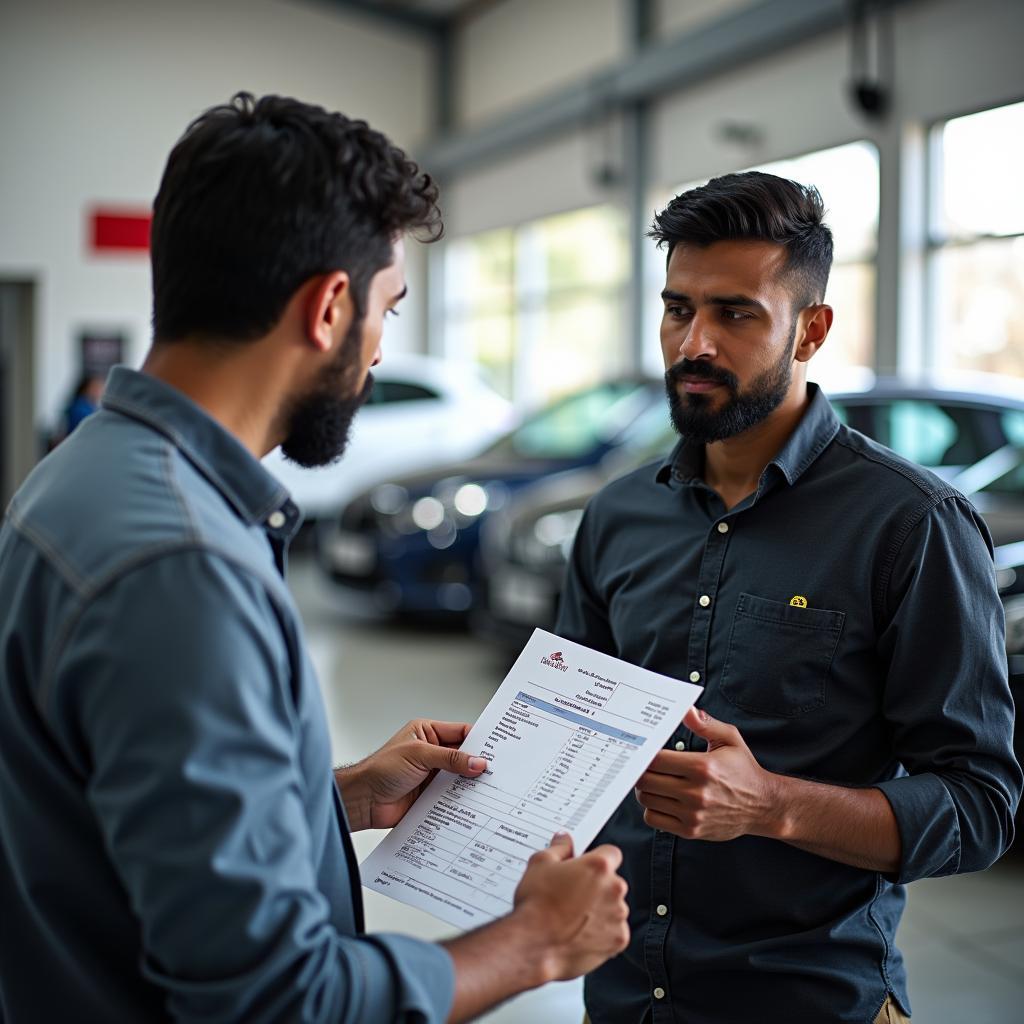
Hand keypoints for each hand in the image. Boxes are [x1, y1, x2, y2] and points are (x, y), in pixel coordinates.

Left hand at [336, 719, 486, 830]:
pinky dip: (461, 800)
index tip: (497, 748)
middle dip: (477, 763)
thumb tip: (477, 762)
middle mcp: (431, 752)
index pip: (460, 732)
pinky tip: (473, 803)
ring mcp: (431, 775)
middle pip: (463, 756)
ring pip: (459, 777)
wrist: (362, 801)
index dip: (479, 740)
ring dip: (470, 783)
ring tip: (489, 788)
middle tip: (497, 770)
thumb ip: (450, 759)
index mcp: (427, 732)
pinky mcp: (430, 796)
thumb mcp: (419, 755)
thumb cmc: (380, 769)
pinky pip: (452, 796)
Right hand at [512, 832, 629, 981]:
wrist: (535, 945)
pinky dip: (602, 933)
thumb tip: (564, 839)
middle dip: (597, 887)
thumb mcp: (540, 863)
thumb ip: (558, 848)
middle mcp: (614, 889)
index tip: (587, 867)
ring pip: (614, 907)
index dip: (598, 860)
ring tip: (573, 917)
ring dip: (601, 910)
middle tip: (573, 895)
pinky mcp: (618, 940)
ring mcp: (618, 916)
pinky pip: (615, 931)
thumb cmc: (537, 906)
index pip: (611, 854)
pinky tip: (581, 933)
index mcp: (598, 866)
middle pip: (612, 882)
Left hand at [634, 706, 777, 840]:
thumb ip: (706, 724)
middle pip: (646, 781)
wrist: (763, 806)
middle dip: (640, 771)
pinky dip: (652, 808)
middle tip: (644, 765)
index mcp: (702, 767)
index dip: (645, 754)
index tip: (644, 750)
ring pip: (647, 800)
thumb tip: (687, 710)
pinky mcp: (691, 831)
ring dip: (645, 789)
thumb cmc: (743, 770)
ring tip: (654, 781)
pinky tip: (661, 799)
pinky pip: (653, 819)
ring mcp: (692, 814)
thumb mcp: (730, 739)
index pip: (656, 760)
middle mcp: (696, 793)